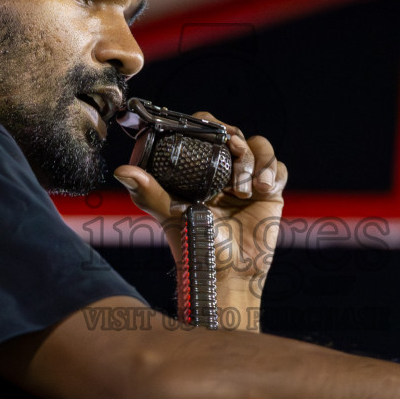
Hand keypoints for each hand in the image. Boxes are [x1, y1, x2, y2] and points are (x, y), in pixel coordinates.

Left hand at [113, 112, 286, 302]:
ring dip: (257, 159)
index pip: (207, 132)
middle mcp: (223, 171)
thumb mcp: (170, 214)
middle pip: (236, 135)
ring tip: (249, 187)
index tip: (214, 130)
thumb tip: (121, 171)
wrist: (227, 273)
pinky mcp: (270, 193)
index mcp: (199, 170)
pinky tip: (262, 190)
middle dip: (237, 143)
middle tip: (234, 154)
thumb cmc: (194, 246)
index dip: (212, 125)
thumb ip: (148, 192)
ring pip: (260, 147)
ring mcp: (247, 180)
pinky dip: (273, 173)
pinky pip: (278, 168)